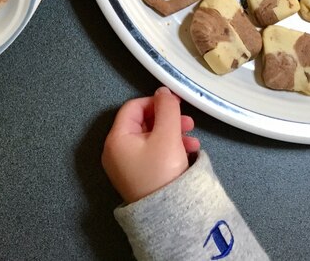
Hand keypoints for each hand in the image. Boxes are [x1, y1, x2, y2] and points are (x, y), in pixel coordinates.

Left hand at [102, 87, 199, 203]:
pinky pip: (152, 154)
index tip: (175, 103)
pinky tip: (188, 151)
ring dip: (172, 134)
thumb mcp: (167, 134)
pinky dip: (169, 149)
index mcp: (116, 138)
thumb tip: (162, 92)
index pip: (133, 108)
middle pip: (143, 123)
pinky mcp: (138, 177)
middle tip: (188, 121)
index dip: (155, 102)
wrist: (168, 216)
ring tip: (192, 139)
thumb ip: (166, 108)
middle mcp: (117, 151)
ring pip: (151, 139)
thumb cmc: (162, 172)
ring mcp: (127, 166)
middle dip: (167, 119)